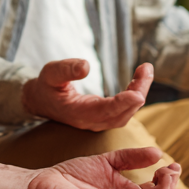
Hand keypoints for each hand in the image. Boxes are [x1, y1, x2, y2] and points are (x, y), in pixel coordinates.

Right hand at [23, 61, 153, 130]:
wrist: (43, 101)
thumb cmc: (47, 85)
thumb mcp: (50, 73)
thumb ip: (66, 70)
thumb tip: (86, 66)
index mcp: (76, 112)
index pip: (103, 111)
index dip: (121, 104)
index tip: (137, 94)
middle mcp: (90, 121)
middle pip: (120, 114)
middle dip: (137, 93)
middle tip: (146, 70)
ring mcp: (98, 122)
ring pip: (125, 113)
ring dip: (139, 93)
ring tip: (145, 70)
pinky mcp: (104, 117)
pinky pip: (125, 110)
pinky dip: (135, 96)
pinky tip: (140, 79)